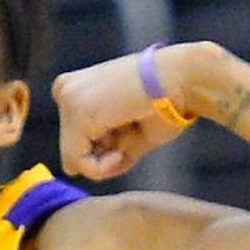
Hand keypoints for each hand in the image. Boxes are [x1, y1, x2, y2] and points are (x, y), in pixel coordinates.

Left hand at [53, 49, 189, 180]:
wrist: (183, 80)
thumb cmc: (165, 102)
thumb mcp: (128, 130)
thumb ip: (104, 149)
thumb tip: (76, 170)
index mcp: (76, 87)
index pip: (74, 137)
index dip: (104, 147)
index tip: (129, 131)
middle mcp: (66, 89)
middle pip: (72, 149)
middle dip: (103, 154)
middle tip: (132, 133)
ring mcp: (68, 100)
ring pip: (72, 159)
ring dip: (104, 162)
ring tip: (129, 138)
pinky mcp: (77, 114)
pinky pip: (78, 163)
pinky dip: (102, 168)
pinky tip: (121, 151)